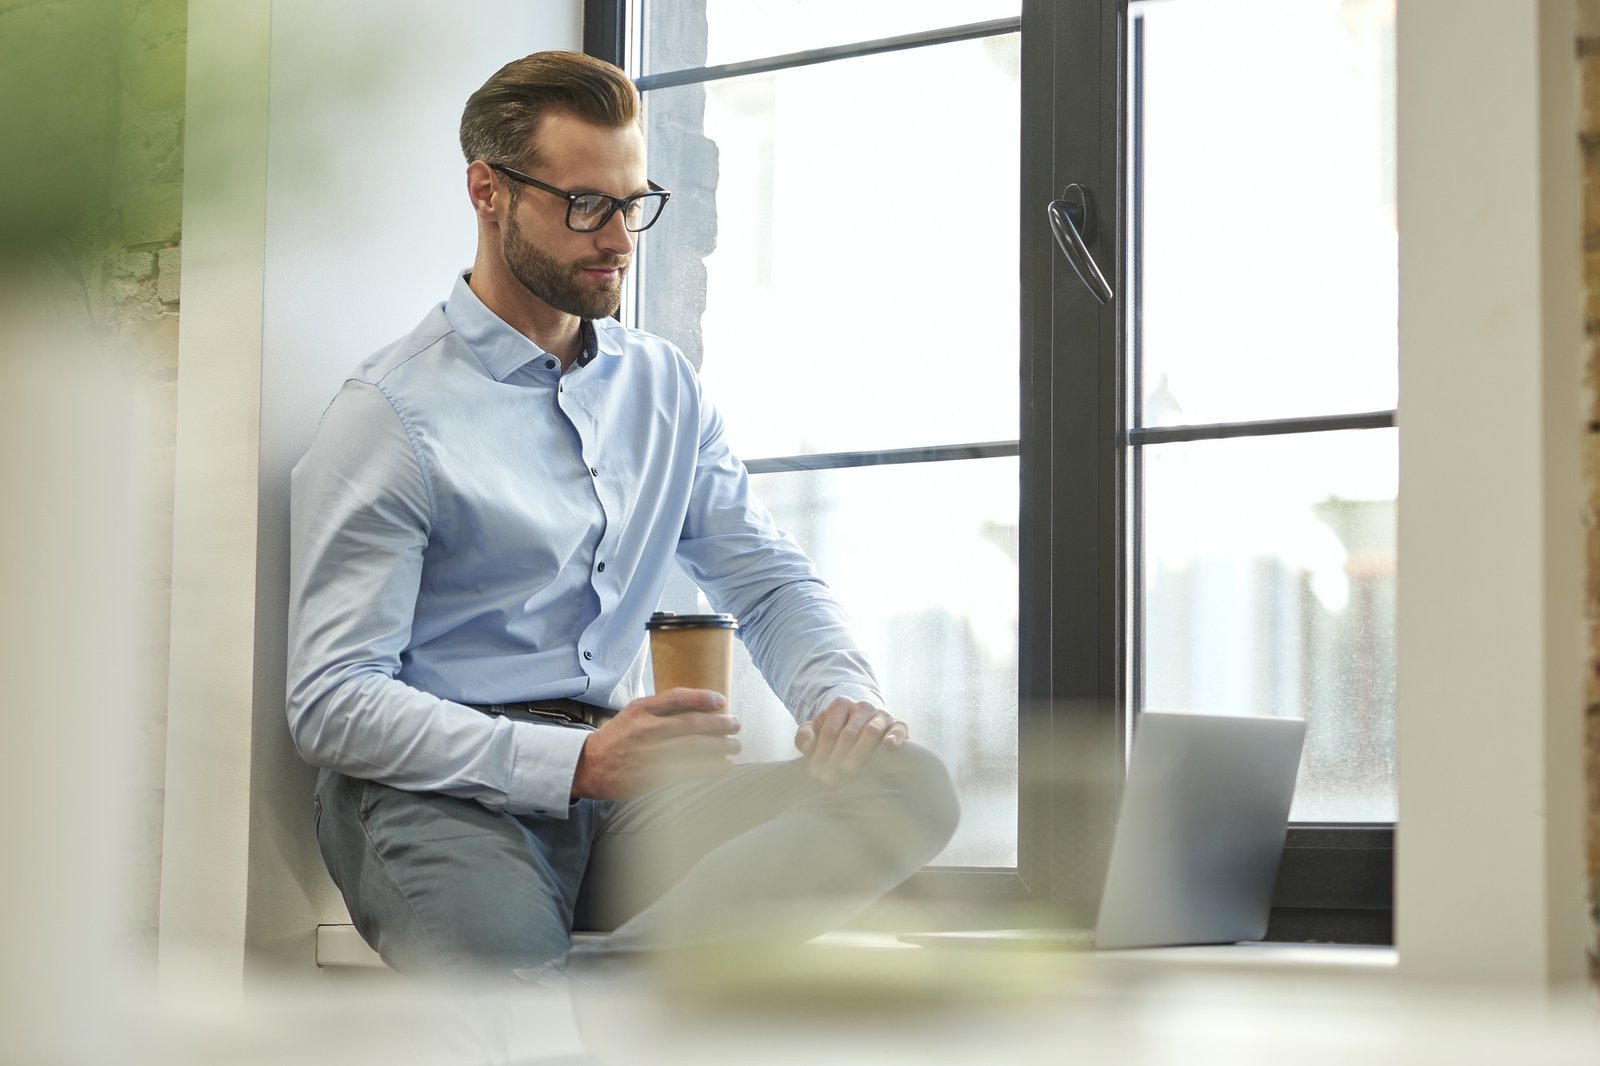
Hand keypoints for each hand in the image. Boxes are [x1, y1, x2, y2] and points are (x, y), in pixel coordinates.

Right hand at [571, 688, 740, 800]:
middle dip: (719, 724)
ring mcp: (649, 753)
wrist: (588, 766)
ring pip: (693, 747)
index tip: (721, 701)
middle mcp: (646, 729)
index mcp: (641, 709)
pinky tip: (724, 768)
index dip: (703, 697)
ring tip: (735, 747)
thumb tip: (697, 707)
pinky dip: (711, 769)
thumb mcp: (632, 714)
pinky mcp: (652, 776)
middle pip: (691, 723)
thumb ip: (659, 710)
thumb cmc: (616, 739)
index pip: (677, 697)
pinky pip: (688, 771)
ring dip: (720, 747)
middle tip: (736, 725)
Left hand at [793, 698, 908, 786]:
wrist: (864, 727)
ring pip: (871, 731)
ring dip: (859, 753)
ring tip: (848, 772)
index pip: (829, 731)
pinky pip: (899, 728)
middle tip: (829, 780)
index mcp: (840, 705)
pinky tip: (889, 747)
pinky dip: (895, 736)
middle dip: (837, 758)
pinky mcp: (898, 725)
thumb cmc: (837, 732)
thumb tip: (808, 746)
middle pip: (848, 733)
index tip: (815, 774)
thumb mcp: (817, 731)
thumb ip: (805, 736)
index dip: (821, 753)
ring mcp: (881, 716)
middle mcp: (862, 707)